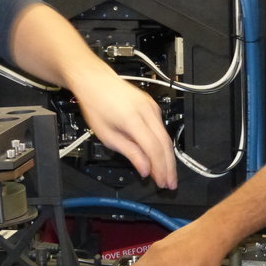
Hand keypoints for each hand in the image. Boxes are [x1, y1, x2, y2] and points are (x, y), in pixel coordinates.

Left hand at [73, 73, 176, 189]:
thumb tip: (144, 169)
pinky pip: (161, 128)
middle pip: (165, 144)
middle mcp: (147, 112)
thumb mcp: (107, 135)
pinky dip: (162, 144)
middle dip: (169, 166)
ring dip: (167, 157)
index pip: (154, 149)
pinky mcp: (153, 106)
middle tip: (170, 183)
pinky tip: (160, 156)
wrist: (95, 81)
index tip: (162, 182)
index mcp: (133, 120)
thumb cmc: (96, 105)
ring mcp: (152, 107)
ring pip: (166, 136)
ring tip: (167, 174)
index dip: (160, 168)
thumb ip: (129, 152)